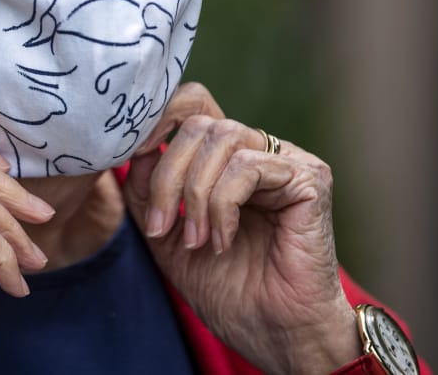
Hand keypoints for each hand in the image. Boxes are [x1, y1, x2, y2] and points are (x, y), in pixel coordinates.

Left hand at [123, 83, 360, 373]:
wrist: (270, 332)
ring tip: (195, 240)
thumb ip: (146, 189)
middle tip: (161, 228)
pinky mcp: (309, 179)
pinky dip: (223, 205)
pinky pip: (248, 166)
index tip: (128, 156)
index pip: (192, 105)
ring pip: (221, 139)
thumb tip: (133, 147)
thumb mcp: (165, 233)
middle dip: (168, 175)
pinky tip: (223, 240)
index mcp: (226, 159)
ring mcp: (287, 161)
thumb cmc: (225, 287)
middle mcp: (258, 151)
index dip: (157, 121)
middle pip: (198, 123)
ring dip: (195, 194)